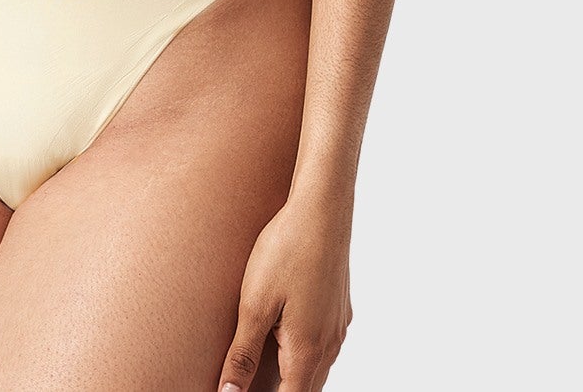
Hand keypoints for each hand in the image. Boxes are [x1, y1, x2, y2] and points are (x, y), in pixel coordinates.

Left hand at [217, 194, 353, 391]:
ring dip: (293, 374)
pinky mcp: (339, 308)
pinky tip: (285, 333)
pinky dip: (305, 352)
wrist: (322, 208)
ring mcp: (338, 326)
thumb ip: (243, 354)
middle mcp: (329, 345)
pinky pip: (324, 345)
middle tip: (249, 381)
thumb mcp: (254, 303)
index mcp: (307, 351)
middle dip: (279, 390)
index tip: (244, 391)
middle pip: (305, 388)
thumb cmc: (286, 250)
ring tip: (264, 366)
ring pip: (317, 368)